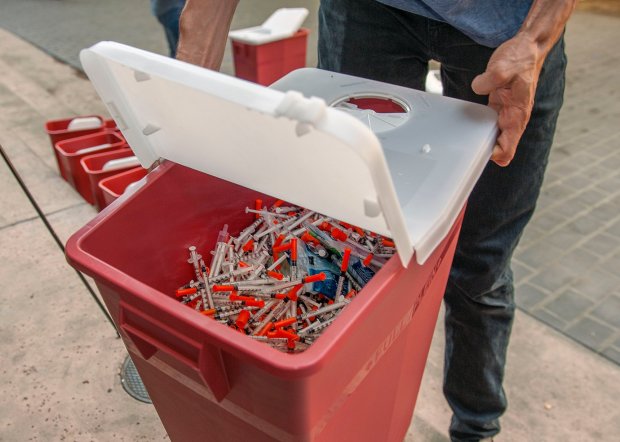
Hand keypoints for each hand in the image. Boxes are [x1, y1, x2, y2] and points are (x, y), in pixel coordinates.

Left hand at [472, 34, 543, 166]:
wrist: (527, 48)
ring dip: (478, 140)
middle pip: (497, 148)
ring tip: (461, 139)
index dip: (493, 155)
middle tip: (463, 148)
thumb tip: (478, 87)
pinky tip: (465, 122)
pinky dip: (477, 126)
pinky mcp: (497, 106)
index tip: (477, 151)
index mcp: (517, 115)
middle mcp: (512, 118)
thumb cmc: (520, 58)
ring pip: (491, 137)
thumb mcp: (505, 67)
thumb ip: (490, 79)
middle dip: (482, 151)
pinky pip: (487, 123)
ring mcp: (504, 113)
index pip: (507, 149)